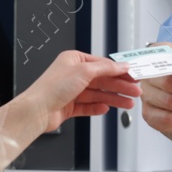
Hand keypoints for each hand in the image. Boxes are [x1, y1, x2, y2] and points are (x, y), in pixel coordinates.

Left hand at [23, 50, 140, 133]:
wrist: (37, 110)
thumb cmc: (52, 87)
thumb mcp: (84, 71)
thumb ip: (106, 68)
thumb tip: (121, 65)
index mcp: (74, 60)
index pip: (102, 64)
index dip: (119, 71)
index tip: (133, 76)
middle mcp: (72, 75)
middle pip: (102, 80)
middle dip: (120, 86)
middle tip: (135, 91)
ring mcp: (71, 91)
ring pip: (97, 94)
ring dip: (113, 98)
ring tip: (128, 104)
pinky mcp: (68, 106)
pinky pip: (88, 106)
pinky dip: (98, 107)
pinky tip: (106, 108)